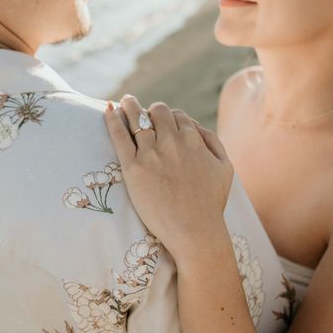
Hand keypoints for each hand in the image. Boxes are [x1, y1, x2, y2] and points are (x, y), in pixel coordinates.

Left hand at [104, 95, 233, 262]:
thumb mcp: (225, 168)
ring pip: (136, 118)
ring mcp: (151, 153)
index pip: (177, 115)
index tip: (161, 123)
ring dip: (129, 106)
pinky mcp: (133, 168)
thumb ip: (213, 143)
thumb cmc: (211, 203)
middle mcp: (171, 142)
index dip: (168, 117)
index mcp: (193, 139)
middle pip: (157, 112)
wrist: (194, 230)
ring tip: (123, 101)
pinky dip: (112, 119)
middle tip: (141, 111)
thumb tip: (195, 127)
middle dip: (150, 110)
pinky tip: (107, 110)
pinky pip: (119, 136)